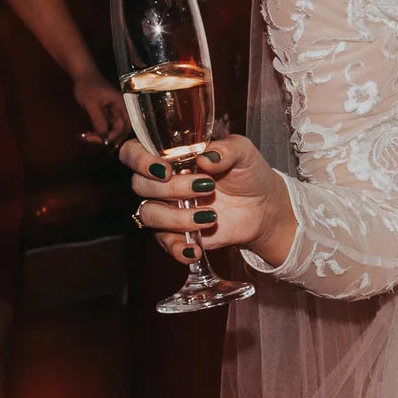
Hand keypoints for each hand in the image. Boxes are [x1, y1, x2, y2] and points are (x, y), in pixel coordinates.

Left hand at [70, 70, 124, 143]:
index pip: (127, 124)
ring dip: (101, 135)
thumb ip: (98, 119)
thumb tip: (103, 136)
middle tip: (91, 139)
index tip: (104, 140)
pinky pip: (105, 126)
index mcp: (121, 104)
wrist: (82, 75)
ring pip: (112, 129)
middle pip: (121, 129)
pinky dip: (98, 131)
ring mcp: (113, 112)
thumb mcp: (91, 103)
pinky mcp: (106, 113)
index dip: (118, 135)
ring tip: (87, 137)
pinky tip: (88, 134)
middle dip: (108, 137)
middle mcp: (120, 109)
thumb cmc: (88, 85)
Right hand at [122, 134, 284, 264]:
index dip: (139, 160)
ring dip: (177, 217)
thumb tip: (205, 157)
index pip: (133, 152)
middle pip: (140, 185)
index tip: (165, 169)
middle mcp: (162, 182)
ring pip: (149, 213)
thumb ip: (226, 149)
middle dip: (172, 188)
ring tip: (211, 216)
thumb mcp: (244, 153)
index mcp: (171, 157)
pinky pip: (164, 243)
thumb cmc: (248, 172)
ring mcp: (167, 209)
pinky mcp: (177, 233)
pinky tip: (194, 248)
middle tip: (207, 186)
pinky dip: (177, 247)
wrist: (264, 205)